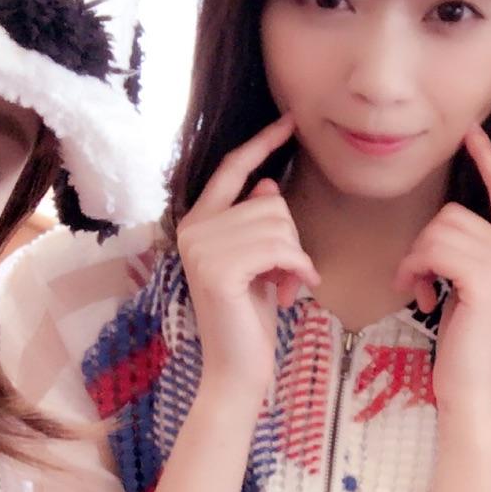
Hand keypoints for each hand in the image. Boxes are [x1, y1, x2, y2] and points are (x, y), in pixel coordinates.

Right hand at [175, 114, 318, 409]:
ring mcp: (201, 247)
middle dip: (291, 240)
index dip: (262, 143)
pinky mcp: (218, 269)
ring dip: (295, 258)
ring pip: (279, 224)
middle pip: (270, 202)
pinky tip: (291, 292)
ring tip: (285, 286)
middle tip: (285, 276)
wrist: (237, 369)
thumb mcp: (257, 262)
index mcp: (198, 222)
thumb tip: (267, 185)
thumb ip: (254, 223)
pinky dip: (298, 269)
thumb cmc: (250, 317)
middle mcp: (192, 228)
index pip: (232, 169)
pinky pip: (280, 247)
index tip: (289, 122)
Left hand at [393, 127, 490, 421]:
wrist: (473, 389)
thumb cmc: (465, 345)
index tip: (469, 133)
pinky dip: (414, 269)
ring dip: (415, 259)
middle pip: (455, 213)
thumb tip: (441, 228)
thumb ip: (468, 254)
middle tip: (416, 280)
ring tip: (417, 290)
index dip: (487, 160)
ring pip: (440, 229)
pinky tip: (419, 296)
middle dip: (424, 243)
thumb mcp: (471, 289)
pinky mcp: (487, 278)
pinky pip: (434, 249)